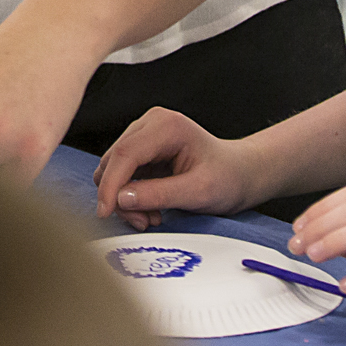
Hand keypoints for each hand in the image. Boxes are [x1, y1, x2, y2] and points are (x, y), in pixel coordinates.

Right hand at [92, 106, 254, 227]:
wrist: (239, 174)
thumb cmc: (228, 178)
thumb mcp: (199, 192)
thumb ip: (160, 194)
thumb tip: (121, 199)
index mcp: (167, 126)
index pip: (125, 154)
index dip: (111, 185)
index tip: (105, 213)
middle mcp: (150, 124)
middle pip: (113, 161)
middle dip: (120, 197)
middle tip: (143, 222)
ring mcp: (143, 135)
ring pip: (112, 169)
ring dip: (124, 199)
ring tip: (151, 216)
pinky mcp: (140, 150)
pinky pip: (120, 175)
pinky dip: (128, 196)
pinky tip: (150, 208)